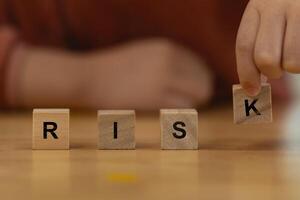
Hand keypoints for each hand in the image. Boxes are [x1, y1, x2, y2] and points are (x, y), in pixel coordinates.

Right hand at [85, 39, 213, 109]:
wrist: (88, 76)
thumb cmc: (113, 68)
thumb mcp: (142, 54)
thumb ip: (165, 60)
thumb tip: (187, 75)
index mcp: (166, 47)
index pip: (200, 64)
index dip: (199, 80)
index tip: (192, 90)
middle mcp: (169, 59)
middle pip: (204, 79)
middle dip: (200, 92)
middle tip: (190, 101)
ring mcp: (163, 77)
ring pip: (199, 93)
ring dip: (194, 102)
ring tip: (180, 107)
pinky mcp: (155, 96)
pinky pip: (184, 106)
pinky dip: (182, 111)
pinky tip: (171, 111)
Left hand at [236, 0, 299, 95]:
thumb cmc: (289, 8)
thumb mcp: (269, 16)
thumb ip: (259, 43)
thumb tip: (253, 84)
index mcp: (257, 7)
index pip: (244, 46)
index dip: (246, 73)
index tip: (251, 90)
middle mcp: (276, 6)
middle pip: (265, 58)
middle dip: (272, 71)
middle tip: (280, 68)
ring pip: (291, 63)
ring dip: (293, 67)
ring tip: (296, 53)